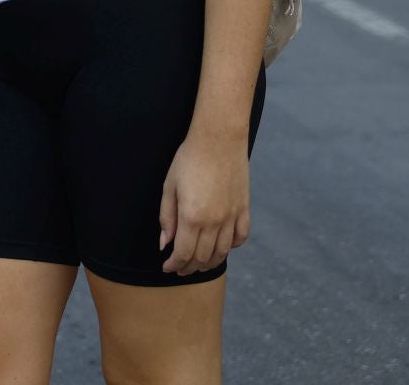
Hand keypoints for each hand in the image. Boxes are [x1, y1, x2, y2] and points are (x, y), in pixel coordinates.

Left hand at [158, 127, 250, 275]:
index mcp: (192, 216)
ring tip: (198, 264)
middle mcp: (214, 221)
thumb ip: (166, 217)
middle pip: (202, 256)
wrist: (218, 139)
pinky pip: (240, 237)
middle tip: (180, 269)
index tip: (167, 267)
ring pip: (222, 252)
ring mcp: (232, 216)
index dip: (174, 264)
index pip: (183, 252)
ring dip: (209, 262)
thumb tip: (164, 243)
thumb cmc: (189, 159)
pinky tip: (222, 247)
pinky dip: (231, 247)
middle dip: (189, 267)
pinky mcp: (244, 209)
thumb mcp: (169, 186)